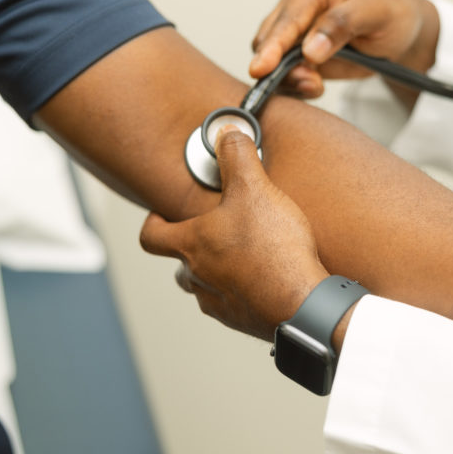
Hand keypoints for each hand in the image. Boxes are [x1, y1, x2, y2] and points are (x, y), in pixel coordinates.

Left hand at [139, 126, 328, 340]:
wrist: (301, 304)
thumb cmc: (273, 251)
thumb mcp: (254, 189)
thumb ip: (238, 157)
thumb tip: (227, 133)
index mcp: (192, 245)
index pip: (151, 236)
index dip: (154, 222)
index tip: (162, 214)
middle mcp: (199, 277)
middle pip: (180, 263)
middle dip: (193, 246)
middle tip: (215, 229)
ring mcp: (220, 303)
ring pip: (205, 286)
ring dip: (217, 270)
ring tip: (242, 253)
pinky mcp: (244, 320)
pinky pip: (234, 304)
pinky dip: (243, 290)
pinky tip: (266, 277)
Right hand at [250, 0, 439, 103]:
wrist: (397, 30)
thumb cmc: (389, 12)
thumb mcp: (377, 11)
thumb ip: (343, 24)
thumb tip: (310, 49)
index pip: (288, 18)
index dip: (273, 45)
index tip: (262, 68)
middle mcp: (296, 9)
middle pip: (269, 41)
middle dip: (280, 67)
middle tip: (311, 83)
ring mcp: (293, 34)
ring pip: (271, 61)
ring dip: (289, 79)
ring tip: (317, 86)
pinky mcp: (296, 56)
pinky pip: (282, 75)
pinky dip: (293, 86)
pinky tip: (314, 88)